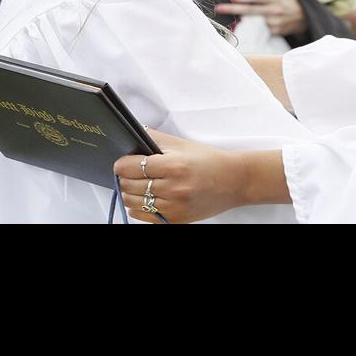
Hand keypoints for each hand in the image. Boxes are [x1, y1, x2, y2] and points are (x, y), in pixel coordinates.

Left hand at [114, 130, 255, 223]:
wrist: (235, 182)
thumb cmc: (210, 162)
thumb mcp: (183, 145)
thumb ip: (155, 138)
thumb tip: (133, 135)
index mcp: (174, 166)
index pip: (131, 166)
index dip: (121, 164)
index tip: (122, 162)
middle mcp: (173, 188)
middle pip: (129, 185)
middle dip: (124, 177)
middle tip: (130, 172)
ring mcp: (174, 207)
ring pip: (132, 203)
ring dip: (130, 193)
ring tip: (137, 185)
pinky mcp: (176, 220)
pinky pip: (144, 217)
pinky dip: (139, 208)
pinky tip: (147, 198)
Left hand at [215, 0, 306, 36]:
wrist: (307, 17)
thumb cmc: (291, 2)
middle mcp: (274, 11)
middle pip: (250, 11)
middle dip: (233, 9)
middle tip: (219, 9)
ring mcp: (275, 23)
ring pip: (255, 21)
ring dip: (253, 19)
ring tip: (263, 16)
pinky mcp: (275, 32)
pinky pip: (263, 29)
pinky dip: (262, 26)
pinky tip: (271, 23)